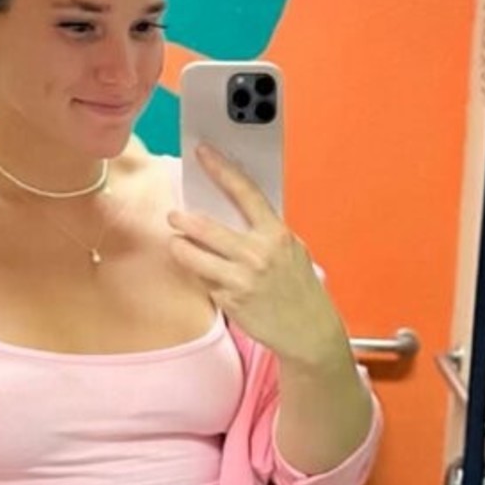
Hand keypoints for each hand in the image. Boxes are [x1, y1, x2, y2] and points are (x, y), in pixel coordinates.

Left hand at [167, 145, 347, 366]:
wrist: (310, 332)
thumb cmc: (300, 289)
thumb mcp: (292, 252)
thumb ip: (266, 232)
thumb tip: (234, 211)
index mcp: (277, 234)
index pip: (245, 192)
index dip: (222, 169)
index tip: (203, 153)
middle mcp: (258, 254)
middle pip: (207, 227)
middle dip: (184, 220)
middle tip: (174, 216)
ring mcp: (241, 279)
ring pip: (194, 256)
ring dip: (180, 247)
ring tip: (177, 244)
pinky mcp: (230, 301)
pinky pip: (203, 281)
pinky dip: (198, 275)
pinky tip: (200, 274)